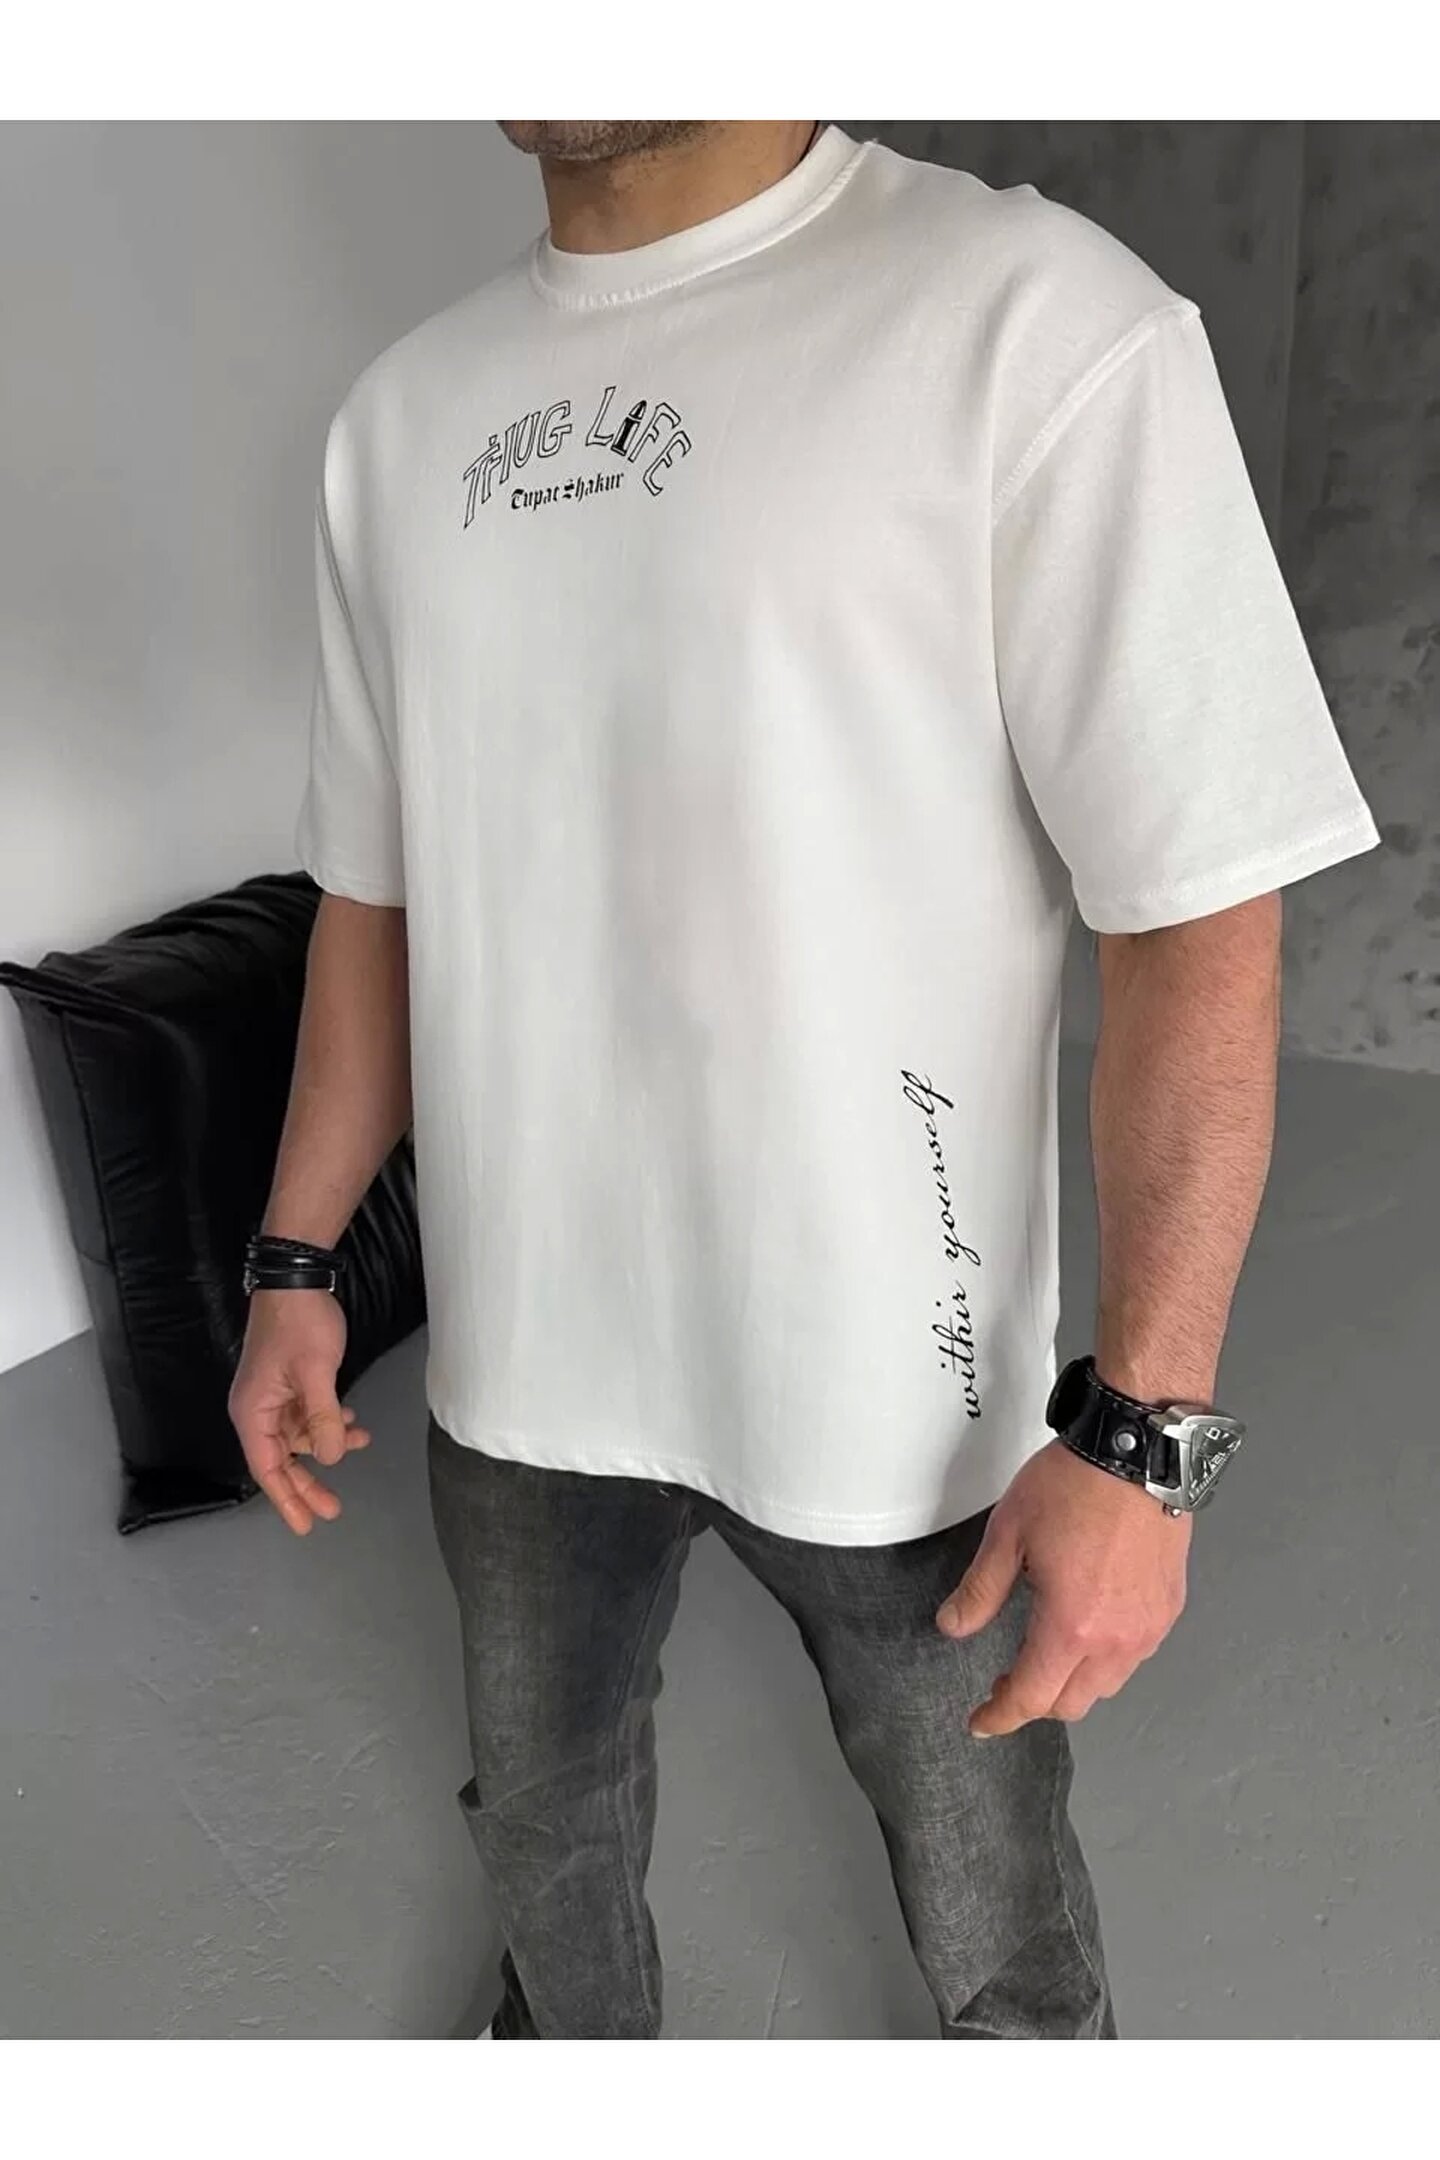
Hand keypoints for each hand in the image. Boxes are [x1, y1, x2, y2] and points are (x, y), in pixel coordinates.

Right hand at [227, 1289, 371, 1534]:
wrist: (296, 1278)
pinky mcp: (288, 1382)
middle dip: (308, 1483)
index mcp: (253, 1411)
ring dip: (327, 1443)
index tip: (307, 1524)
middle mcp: (257, 1409)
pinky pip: (306, 1414)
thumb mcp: (316, 1374)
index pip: (268, 1468)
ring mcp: (273, 1396)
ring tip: (361, 1440)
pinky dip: (328, 1421)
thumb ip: (324, 1418)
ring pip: (298, 1437)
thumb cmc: (299, 1323)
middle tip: (333, 1509)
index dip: (287, 1499)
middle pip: (281, 1459)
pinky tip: (352, 1419)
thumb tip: (332, 1458)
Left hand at [935, 1438, 1191, 1735]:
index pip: (1032, 1698)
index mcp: (1071, 1626)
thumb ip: (980, 1591)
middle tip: (1007, 1676)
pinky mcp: (1169, 1608)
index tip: (982, 1722)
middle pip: (1072, 1703)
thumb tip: (953, 1627)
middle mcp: (1117, 1638)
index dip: (1001, 1716)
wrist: (1136, 1451)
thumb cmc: (1075, 1484)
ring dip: (1073, 1681)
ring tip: (1047, 1650)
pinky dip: (1106, 1657)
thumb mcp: (1008, 1534)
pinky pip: (1135, 1656)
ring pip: (1107, 1685)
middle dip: (1036, 1700)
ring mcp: (1149, 1626)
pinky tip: (1087, 1627)